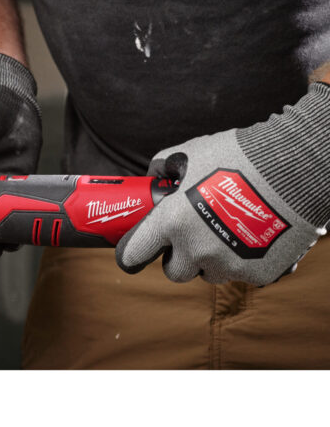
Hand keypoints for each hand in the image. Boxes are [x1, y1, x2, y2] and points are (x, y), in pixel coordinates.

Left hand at [116, 83, 329, 285]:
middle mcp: (196, 249)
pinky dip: (241, 259)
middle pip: (174, 272)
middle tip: (188, 237)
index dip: (131, 254)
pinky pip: (240, 274)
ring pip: (208, 274)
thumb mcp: (190, 153)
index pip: (134, 254)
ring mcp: (228, 265)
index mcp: (172, 222)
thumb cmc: (237, 157)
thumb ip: (164, 166)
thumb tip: (155, 176)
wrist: (294, 168)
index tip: (134, 253)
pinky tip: (250, 235)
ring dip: (210, 259)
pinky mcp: (258, 274)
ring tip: (224, 230)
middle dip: (178, 257)